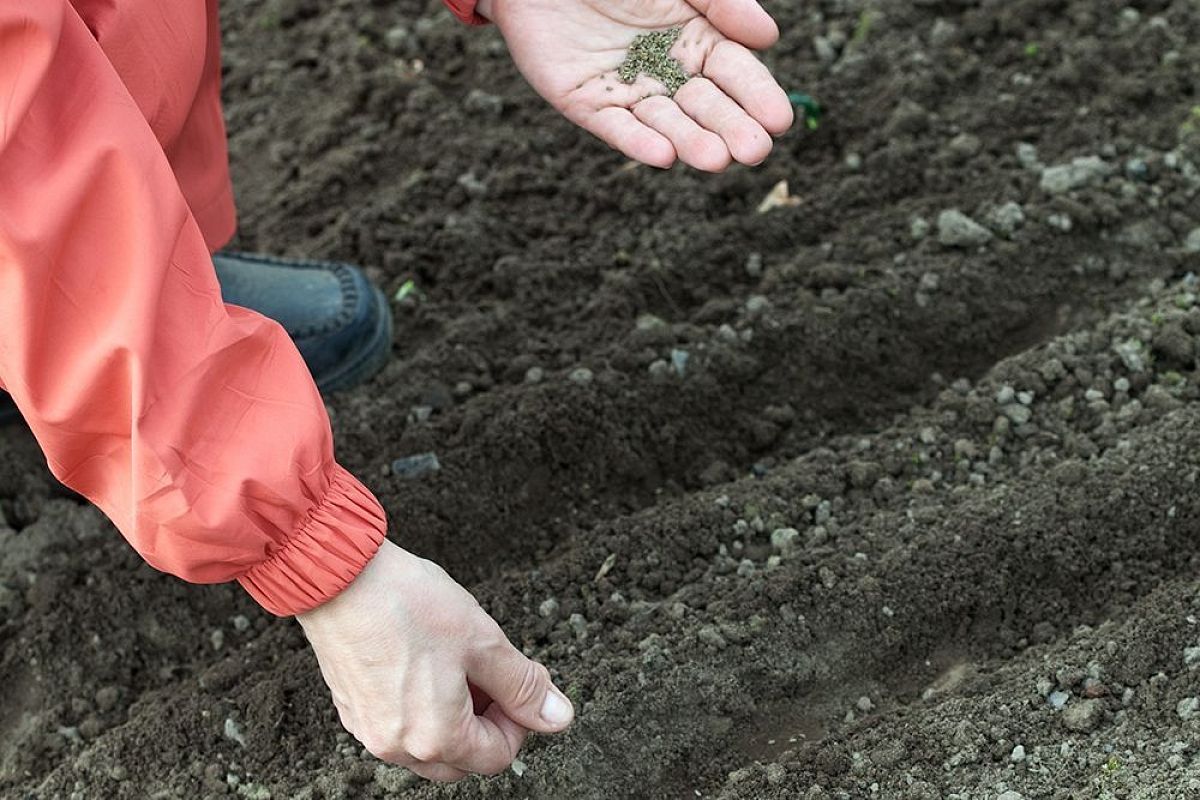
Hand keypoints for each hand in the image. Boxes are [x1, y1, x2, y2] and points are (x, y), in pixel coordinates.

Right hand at [297, 540, 573, 781]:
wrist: (339, 577)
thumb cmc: (407, 604)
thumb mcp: (483, 641)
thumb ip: (524, 686)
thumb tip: (558, 716)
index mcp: (436, 736)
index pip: (497, 757)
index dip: (519, 722)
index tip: (516, 686)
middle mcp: (398, 746)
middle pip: (462, 760)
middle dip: (486, 725)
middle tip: (490, 678)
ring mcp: (369, 730)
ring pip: (427, 747)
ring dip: (453, 719)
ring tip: (458, 667)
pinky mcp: (351, 709)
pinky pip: (397, 728)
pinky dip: (420, 710)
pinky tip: (424, 666)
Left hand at [478, 0, 792, 170]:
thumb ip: (721, 3)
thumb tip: (768, 37)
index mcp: (698, 40)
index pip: (736, 74)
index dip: (757, 96)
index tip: (779, 120)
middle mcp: (667, 73)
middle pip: (705, 106)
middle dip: (731, 129)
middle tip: (754, 152)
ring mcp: (628, 91)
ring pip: (665, 123)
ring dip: (691, 143)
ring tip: (715, 159)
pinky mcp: (586, 103)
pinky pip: (615, 128)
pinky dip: (637, 143)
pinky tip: (663, 156)